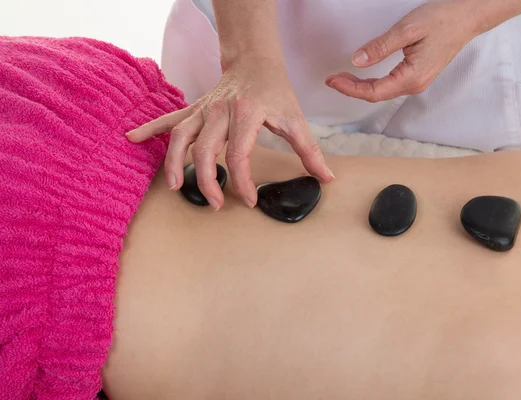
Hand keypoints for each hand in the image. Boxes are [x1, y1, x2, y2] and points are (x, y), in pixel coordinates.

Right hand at [127, 57, 333, 209]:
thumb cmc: (275, 92)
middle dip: (208, 180)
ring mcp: (203, 110)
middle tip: (216, 203)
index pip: (240, 153)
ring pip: (180, 137)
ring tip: (175, 187)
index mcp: (247, 113)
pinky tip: (132, 138)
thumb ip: (310, 151)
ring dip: (174, 162)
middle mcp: (220, 111)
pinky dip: (150, 128)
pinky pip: (168, 120)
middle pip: (205, 149)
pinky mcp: (194, 110)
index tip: (250, 199)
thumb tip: (325, 178)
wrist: (255, 62)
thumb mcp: (296, 119)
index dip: (243, 181)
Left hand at [325, 0, 478, 101]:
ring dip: (360, 87)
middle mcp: (415, 85)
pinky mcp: (417, 76)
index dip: (350, 88)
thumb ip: (381, 47)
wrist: (467, 17)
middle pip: (376, 95)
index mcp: (412, 77)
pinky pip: (389, 85)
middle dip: (351, 89)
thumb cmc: (442, 20)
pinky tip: (361, 77)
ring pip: (382, 91)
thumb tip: (357, 60)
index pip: (374, 92)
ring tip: (341, 78)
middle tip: (331, 79)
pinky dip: (372, 83)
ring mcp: (417, 82)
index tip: (333, 80)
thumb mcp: (407, 30)